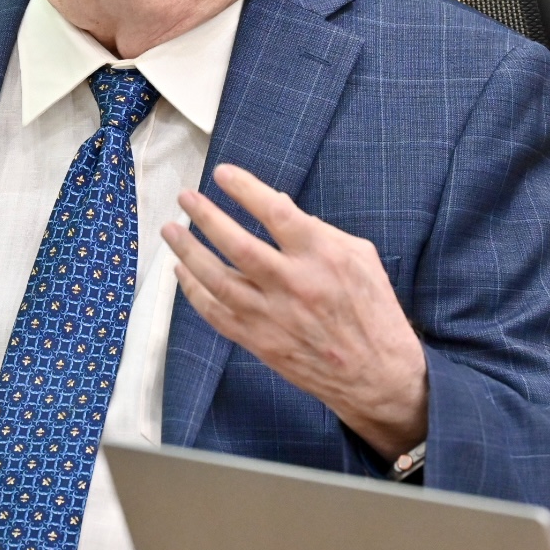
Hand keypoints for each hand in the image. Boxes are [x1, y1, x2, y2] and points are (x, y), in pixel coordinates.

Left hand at [162, 163, 427, 460]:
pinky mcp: (259, 341)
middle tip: (185, 197)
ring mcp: (272, 316)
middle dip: (205, 216)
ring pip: (217, 279)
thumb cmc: (373, 311)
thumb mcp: (360, 258)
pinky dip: (194, 292)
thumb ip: (318, 228)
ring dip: (188, 251)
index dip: (245, 188)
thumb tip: (277, 201)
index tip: (223, 173)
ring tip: (171, 229)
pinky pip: (216, 314)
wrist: (378, 376)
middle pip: (236, 243)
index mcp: (322, 256)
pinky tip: (181, 272)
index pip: (275, 211)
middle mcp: (293, 283)